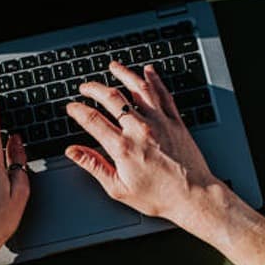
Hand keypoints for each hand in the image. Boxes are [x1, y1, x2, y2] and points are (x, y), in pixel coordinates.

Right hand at [65, 61, 219, 222]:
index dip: (78, 110)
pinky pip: (163, 94)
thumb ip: (94, 165)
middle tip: (86, 87)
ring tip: (114, 67)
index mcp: (123, 147)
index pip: (92, 120)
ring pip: (139, 89)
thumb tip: (73, 152)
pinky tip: (148, 72)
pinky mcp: (175, 121)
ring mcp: (160, 122)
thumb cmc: (159, 197)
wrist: (193, 196)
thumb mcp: (119, 188)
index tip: (72, 107)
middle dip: (94, 88)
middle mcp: (140, 130)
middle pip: (112, 98)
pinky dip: (154, 80)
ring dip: (124, 74)